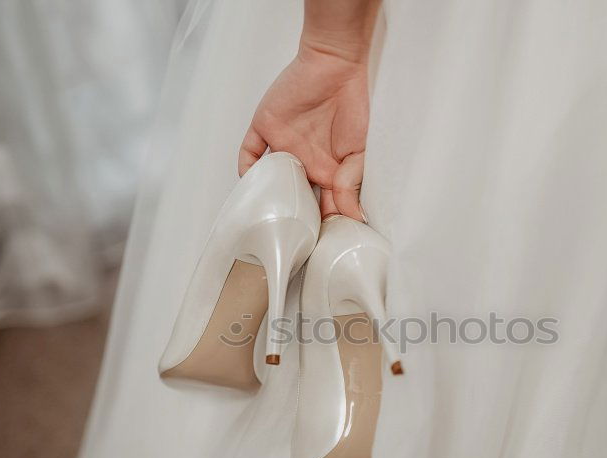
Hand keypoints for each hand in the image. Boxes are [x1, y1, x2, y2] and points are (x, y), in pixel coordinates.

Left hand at [239, 44, 368, 219]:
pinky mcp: (265, 129)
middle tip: (291, 236)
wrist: (336, 65)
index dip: (322, 224)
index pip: (322, 206)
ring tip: (266, 217)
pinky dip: (245, 168)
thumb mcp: (361, 150)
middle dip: (293, 217)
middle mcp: (304, 163)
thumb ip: (352, 182)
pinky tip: (250, 183)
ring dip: (268, 196)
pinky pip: (249, 152)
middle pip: (294, 198)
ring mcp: (283, 147)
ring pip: (270, 179)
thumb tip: (352, 215)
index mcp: (328, 171)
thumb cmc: (354, 104)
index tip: (321, 243)